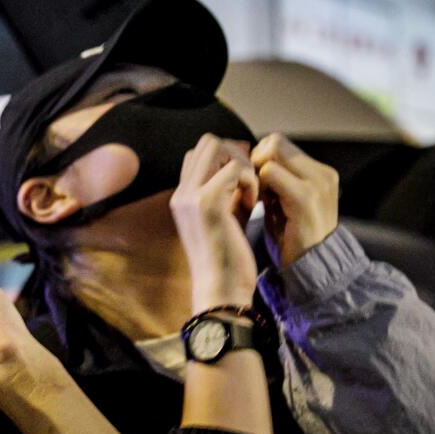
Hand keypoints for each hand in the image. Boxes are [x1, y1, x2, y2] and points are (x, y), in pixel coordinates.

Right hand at [170, 134, 260, 309]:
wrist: (221, 291)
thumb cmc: (227, 260)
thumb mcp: (226, 218)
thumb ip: (228, 192)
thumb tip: (244, 167)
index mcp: (183, 198)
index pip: (199, 154)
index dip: (226, 158)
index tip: (244, 182)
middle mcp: (181, 194)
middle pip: (206, 142)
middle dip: (236, 153)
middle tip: (251, 180)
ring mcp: (190, 197)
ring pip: (218, 147)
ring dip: (243, 164)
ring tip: (251, 193)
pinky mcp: (207, 203)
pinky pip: (234, 168)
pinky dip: (250, 180)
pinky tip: (253, 203)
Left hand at [251, 133, 338, 268]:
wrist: (310, 268)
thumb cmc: (291, 237)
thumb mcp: (283, 202)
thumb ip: (273, 180)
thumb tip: (247, 159)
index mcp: (318, 172)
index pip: (279, 143)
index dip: (259, 158)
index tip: (252, 183)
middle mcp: (322, 173)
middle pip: (275, 142)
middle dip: (255, 161)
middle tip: (250, 188)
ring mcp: (317, 183)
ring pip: (272, 153)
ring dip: (255, 173)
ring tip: (255, 198)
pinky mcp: (306, 198)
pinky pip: (270, 173)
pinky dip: (257, 185)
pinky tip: (256, 204)